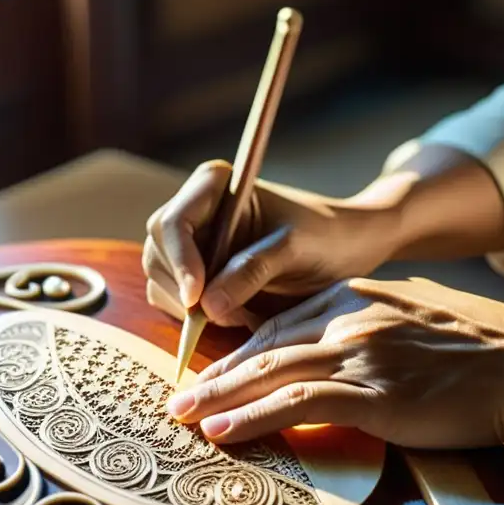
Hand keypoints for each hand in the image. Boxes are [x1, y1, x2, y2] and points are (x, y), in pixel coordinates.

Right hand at [142, 160, 396, 327]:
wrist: (346, 249)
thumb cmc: (327, 237)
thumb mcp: (296, 249)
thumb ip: (253, 270)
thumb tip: (206, 305)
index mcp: (213, 185)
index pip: (174, 222)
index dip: (180, 261)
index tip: (198, 299)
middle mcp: (194, 210)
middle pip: (158, 253)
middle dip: (185, 290)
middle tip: (231, 314)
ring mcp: (190, 244)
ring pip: (160, 281)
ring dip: (192, 309)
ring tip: (244, 313)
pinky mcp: (194, 274)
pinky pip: (173, 301)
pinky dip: (195, 319)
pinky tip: (237, 316)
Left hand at [166, 277, 503, 447]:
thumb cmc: (478, 349)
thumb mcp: (414, 320)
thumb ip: (369, 330)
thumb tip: (342, 357)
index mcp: (354, 296)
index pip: (279, 325)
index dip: (238, 354)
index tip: (212, 377)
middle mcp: (348, 317)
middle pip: (263, 346)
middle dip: (214, 375)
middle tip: (177, 400)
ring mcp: (360, 353)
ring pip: (270, 371)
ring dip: (219, 397)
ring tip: (182, 419)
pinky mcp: (376, 392)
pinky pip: (298, 403)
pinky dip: (254, 418)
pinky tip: (223, 433)